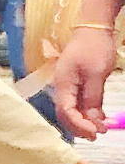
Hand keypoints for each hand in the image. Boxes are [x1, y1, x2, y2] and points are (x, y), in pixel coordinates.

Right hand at [64, 22, 115, 141]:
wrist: (92, 28)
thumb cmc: (94, 48)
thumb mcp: (97, 74)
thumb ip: (93, 98)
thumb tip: (92, 119)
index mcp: (63, 84)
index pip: (66, 111)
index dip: (80, 125)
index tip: (96, 133)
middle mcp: (61, 86)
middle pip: (66, 113)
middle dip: (81, 126)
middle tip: (99, 135)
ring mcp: (67, 84)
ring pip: (71, 109)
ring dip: (85, 121)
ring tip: (101, 128)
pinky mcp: (75, 83)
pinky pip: (77, 102)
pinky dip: (87, 112)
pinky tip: (98, 116)